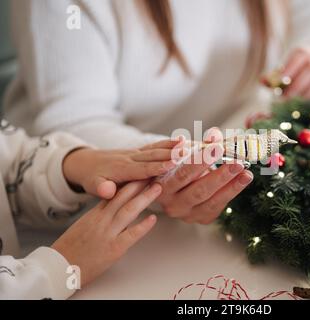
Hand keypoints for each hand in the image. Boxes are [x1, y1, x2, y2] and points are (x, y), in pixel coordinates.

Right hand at [52, 181, 160, 286]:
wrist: (59, 268)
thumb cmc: (71, 250)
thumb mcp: (84, 227)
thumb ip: (100, 217)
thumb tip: (116, 209)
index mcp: (95, 214)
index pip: (114, 193)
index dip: (129, 183)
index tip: (141, 174)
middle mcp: (101, 220)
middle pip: (122, 197)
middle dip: (139, 184)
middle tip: (153, 173)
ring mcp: (108, 233)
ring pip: (128, 210)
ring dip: (145, 198)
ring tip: (157, 188)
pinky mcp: (113, 249)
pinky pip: (131, 234)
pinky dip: (143, 226)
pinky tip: (153, 218)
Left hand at [63, 139, 184, 198]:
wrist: (86, 162)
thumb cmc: (92, 178)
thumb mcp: (92, 186)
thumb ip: (101, 189)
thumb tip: (107, 191)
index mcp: (122, 169)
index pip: (143, 168)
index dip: (158, 166)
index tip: (173, 164)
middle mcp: (131, 158)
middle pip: (153, 156)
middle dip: (170, 154)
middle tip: (188, 153)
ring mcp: (135, 153)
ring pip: (156, 149)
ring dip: (172, 146)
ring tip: (188, 143)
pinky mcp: (139, 151)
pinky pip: (155, 146)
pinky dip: (168, 143)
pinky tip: (182, 140)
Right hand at [156, 128, 253, 224]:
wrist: (178, 187)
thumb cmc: (181, 166)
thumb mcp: (186, 154)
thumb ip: (201, 144)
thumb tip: (215, 134)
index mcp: (162, 186)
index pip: (183, 173)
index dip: (201, 160)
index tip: (217, 147)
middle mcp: (172, 204)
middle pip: (199, 190)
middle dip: (220, 175)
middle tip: (237, 162)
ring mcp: (187, 214)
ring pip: (212, 201)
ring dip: (231, 185)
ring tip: (246, 172)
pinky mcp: (202, 218)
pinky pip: (219, 206)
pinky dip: (233, 191)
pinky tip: (243, 179)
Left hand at [266, 47, 309, 98]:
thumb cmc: (301, 79)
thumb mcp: (288, 75)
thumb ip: (275, 79)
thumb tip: (262, 80)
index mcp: (308, 52)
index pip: (300, 55)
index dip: (289, 69)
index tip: (279, 85)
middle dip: (296, 86)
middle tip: (284, 101)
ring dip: (307, 94)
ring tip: (295, 106)